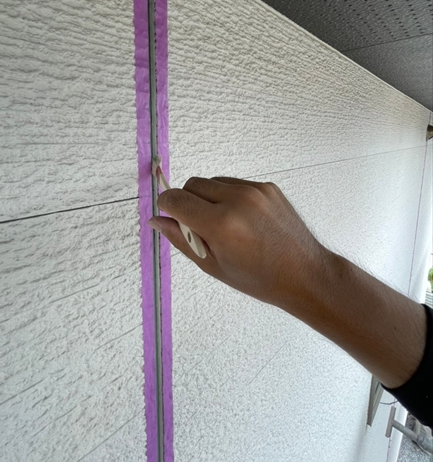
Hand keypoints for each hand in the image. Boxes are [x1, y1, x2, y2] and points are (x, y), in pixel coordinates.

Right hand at [149, 177, 330, 307]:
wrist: (305, 274)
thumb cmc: (258, 278)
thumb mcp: (213, 266)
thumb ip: (181, 240)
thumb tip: (157, 220)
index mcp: (221, 224)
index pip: (176, 199)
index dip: (166, 206)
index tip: (166, 215)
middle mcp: (237, 200)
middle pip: (192, 184)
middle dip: (187, 201)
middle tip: (197, 226)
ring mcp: (255, 190)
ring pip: (213, 182)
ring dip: (208, 198)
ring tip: (223, 225)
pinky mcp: (268, 187)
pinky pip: (235, 184)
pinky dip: (229, 197)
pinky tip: (241, 220)